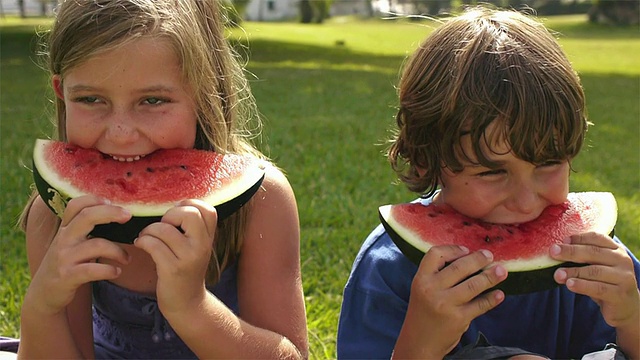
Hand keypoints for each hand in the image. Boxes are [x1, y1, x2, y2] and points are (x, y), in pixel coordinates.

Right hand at [27, 195, 130, 314]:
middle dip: (111, 213)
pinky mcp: (67, 276)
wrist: (44, 293)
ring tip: (127, 259)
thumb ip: (86, 229)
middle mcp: (63, 239)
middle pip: (87, 216)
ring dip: (118, 251)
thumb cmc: (66, 264)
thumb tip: (116, 214)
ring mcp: (64, 257)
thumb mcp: (70, 243)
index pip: (76, 205)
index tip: (114, 202)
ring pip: (97, 244)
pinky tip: (117, 272)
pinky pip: (93, 270)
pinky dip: (109, 270)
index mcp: (65, 229)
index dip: (95, 199)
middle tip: (128, 216)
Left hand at [134, 199, 216, 314]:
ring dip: (149, 231)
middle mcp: (202, 246)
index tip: (176, 217)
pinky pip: (152, 244)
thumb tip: (173, 204)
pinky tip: (141, 245)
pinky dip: (142, 241)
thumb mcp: (197, 247)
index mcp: (209, 238)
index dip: (188, 205)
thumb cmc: (186, 269)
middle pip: (188, 213)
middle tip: (162, 227)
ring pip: (164, 229)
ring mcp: (188, 258)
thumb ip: (192, 227)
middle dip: (169, 215)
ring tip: (146, 238)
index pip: (207, 209)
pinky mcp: (172, 269)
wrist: (186, 302)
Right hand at [394, 245, 507, 357]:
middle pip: (459, 267)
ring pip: (473, 284)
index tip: (466, 250)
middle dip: (478, 259)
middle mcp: (432, 289)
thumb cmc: (423, 313)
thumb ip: (438, 276)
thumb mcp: (422, 290)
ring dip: (490, 276)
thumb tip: (468, 260)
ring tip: (502, 271)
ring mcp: (446, 304)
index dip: (453, 249)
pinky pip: (480, 305)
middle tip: (490, 256)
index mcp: (421, 279)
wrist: (419, 343)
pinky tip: (499, 294)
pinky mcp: (459, 318)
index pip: (436, 254)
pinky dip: (492, 299)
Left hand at [551, 232, 639, 329]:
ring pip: (594, 271)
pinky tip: (569, 285)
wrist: (626, 307)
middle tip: (553, 252)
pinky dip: (582, 285)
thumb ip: (583, 257)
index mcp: (616, 249)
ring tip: (557, 274)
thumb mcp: (596, 266)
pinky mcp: (621, 294)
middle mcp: (622, 260)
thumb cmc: (605, 282)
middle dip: (570, 251)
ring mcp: (624, 277)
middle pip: (593, 252)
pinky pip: (598, 288)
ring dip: (573, 271)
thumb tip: (556, 249)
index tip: (562, 240)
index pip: (597, 238)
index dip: (578, 238)